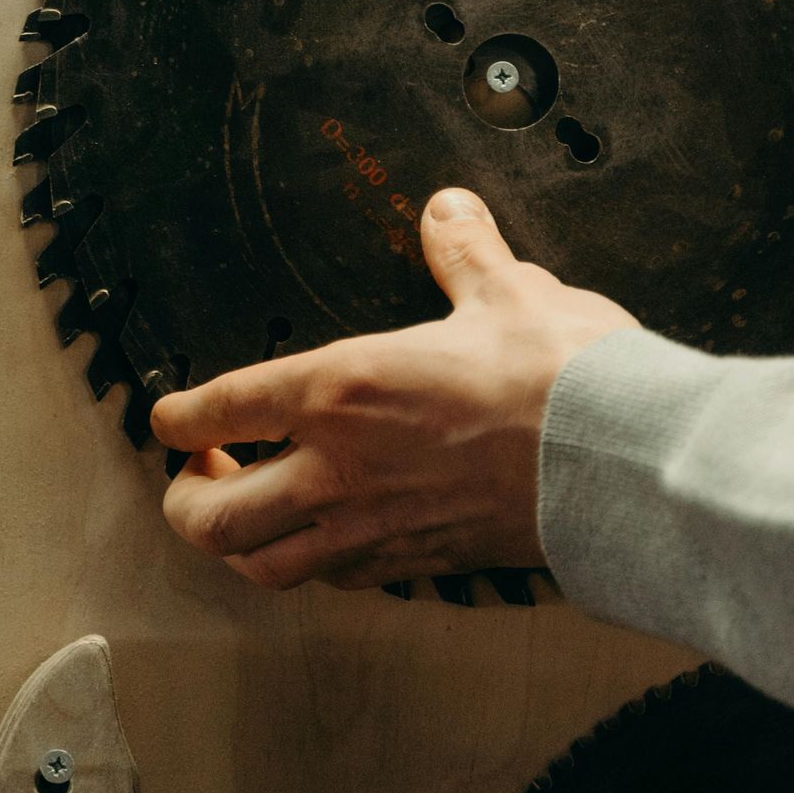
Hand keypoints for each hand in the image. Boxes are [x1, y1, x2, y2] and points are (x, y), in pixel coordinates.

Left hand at [151, 189, 632, 590]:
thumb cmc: (561, 377)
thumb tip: (447, 213)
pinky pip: (337, 579)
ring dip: (241, 545)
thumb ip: (462, 252)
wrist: (622, 464)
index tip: (171, 415)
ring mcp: (375, 529)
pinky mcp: (421, 564)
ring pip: (266, 565)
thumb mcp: (506, 290)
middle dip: (186, 501)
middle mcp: (339, 470)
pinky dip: (313, 564)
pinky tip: (327, 539)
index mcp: (340, 389)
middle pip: (214, 519)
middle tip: (196, 475)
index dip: (178, 415)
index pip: (219, 409)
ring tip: (247, 516)